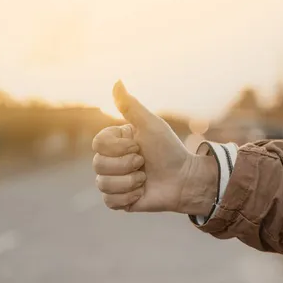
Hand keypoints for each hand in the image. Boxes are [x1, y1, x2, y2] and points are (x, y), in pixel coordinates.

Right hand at [92, 81, 217, 213]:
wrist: (184, 179)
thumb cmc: (169, 150)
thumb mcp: (150, 124)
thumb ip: (131, 105)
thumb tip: (117, 81)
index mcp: (115, 142)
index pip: (97, 144)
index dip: (119, 148)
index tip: (139, 145)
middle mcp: (111, 161)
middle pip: (98, 165)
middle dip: (126, 165)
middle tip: (144, 163)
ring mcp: (114, 181)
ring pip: (103, 184)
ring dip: (129, 181)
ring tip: (144, 178)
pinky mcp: (119, 200)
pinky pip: (109, 201)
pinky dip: (128, 196)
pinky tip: (141, 192)